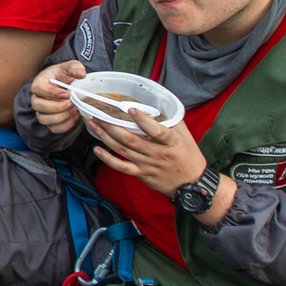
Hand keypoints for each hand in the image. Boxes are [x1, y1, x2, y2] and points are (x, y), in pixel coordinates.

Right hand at [29, 60, 88, 134]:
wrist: (66, 87)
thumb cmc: (64, 76)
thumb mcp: (69, 67)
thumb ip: (75, 67)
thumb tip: (81, 74)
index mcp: (39, 84)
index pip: (37, 89)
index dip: (51, 93)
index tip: (67, 93)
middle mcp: (37, 99)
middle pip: (38, 106)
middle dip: (57, 107)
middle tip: (72, 103)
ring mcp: (41, 112)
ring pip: (45, 119)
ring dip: (62, 117)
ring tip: (74, 109)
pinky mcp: (49, 122)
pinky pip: (54, 129)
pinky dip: (66, 125)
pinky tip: (75, 116)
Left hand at [86, 101, 213, 196]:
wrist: (191, 183)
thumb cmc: (188, 155)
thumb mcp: (184, 134)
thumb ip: (171, 119)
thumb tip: (157, 102)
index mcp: (170, 141)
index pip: (156, 131)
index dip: (143, 120)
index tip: (131, 108)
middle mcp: (157, 153)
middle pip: (130, 139)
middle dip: (111, 126)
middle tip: (98, 114)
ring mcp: (147, 164)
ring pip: (123, 150)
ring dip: (105, 137)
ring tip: (93, 125)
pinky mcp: (141, 174)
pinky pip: (122, 167)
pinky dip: (108, 159)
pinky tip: (97, 150)